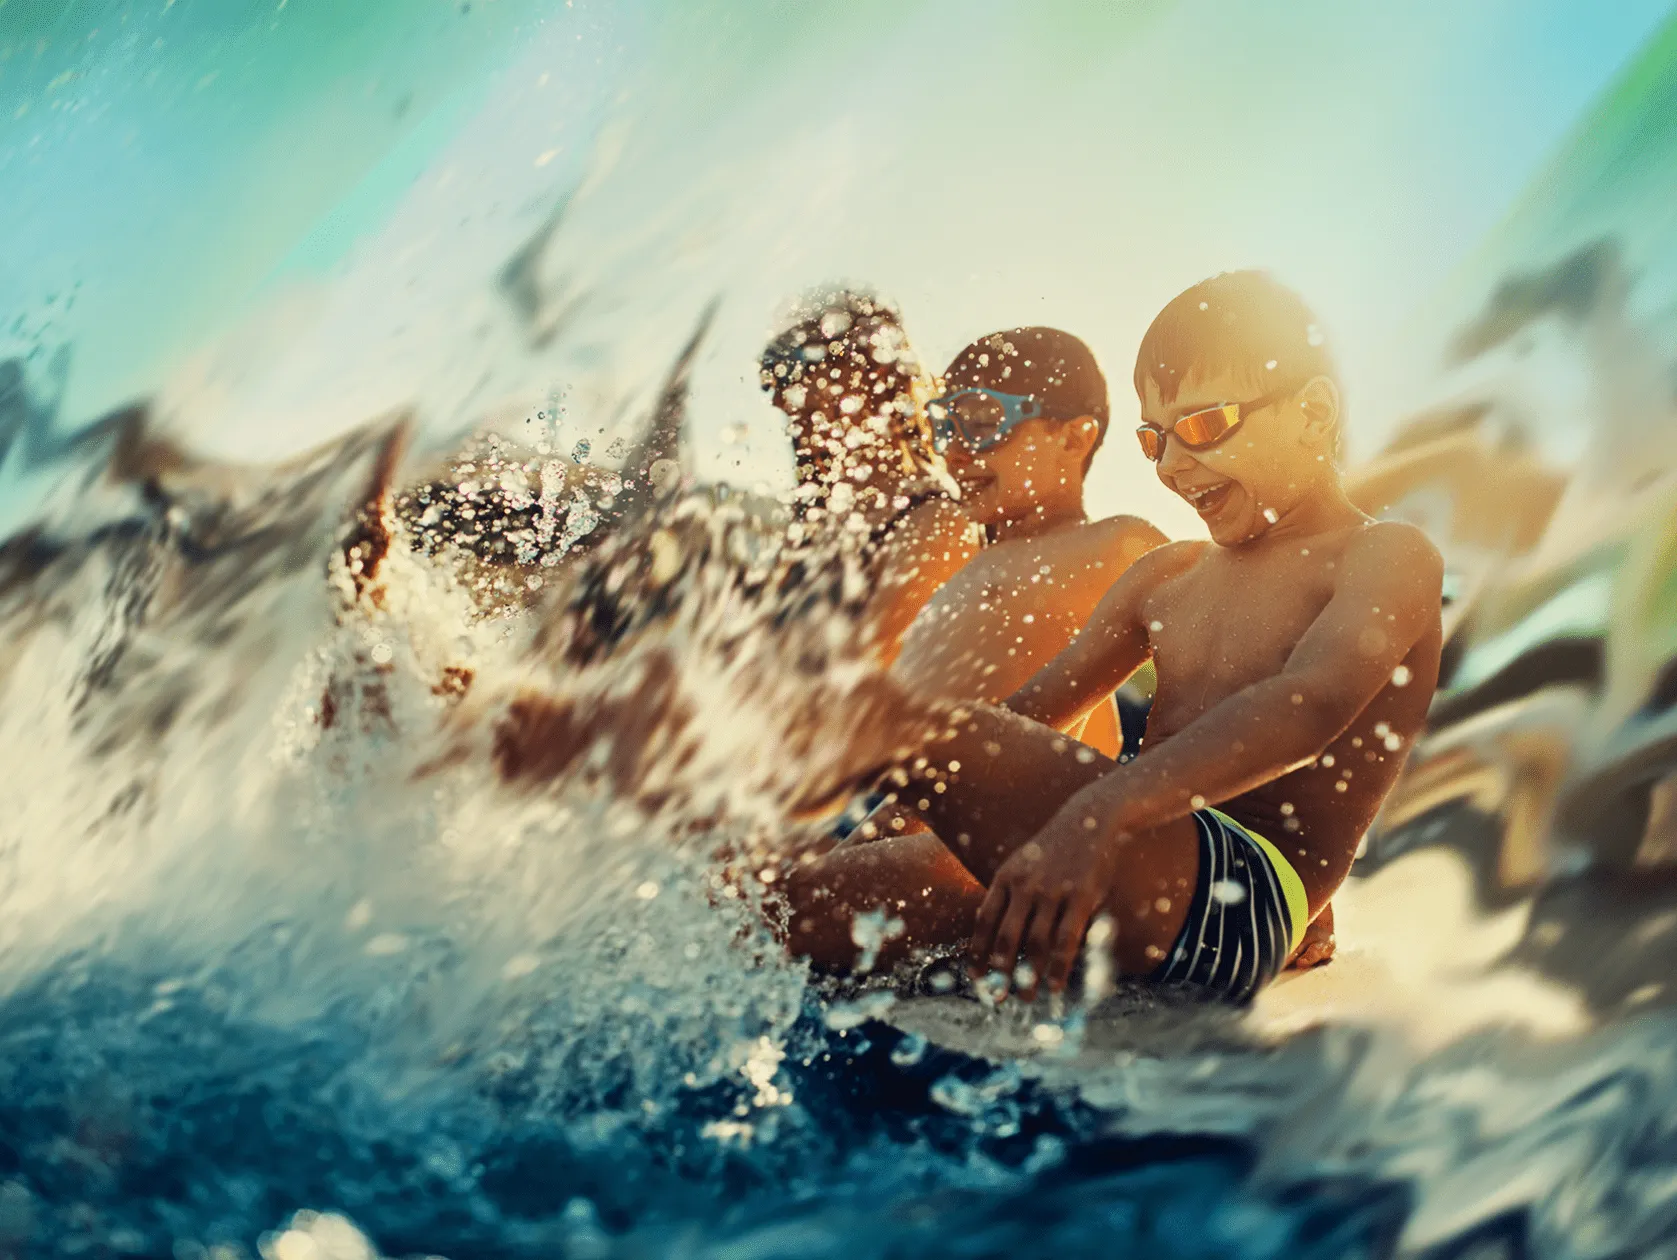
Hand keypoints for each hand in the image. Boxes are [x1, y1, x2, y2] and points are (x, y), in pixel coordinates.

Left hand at [968, 799, 1121, 1001]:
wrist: (1090, 819)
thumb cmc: (1054, 849)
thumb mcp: (1022, 864)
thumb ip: (1007, 895)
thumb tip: (990, 934)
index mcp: (1005, 877)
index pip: (984, 921)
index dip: (977, 951)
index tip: (974, 977)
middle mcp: (1025, 885)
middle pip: (1006, 938)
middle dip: (999, 972)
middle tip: (996, 999)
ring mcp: (1052, 891)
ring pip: (1036, 944)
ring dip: (1029, 976)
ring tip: (1025, 998)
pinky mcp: (1080, 898)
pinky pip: (1066, 940)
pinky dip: (1059, 968)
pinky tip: (1055, 986)